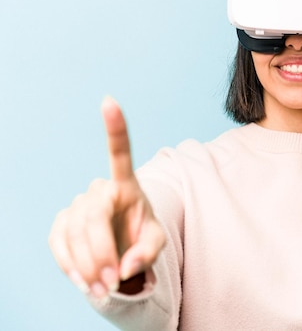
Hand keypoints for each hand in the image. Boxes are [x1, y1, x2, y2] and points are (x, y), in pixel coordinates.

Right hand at [49, 97, 165, 298]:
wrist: (122, 251)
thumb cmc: (142, 239)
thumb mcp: (156, 243)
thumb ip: (148, 253)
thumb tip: (127, 267)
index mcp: (127, 185)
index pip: (119, 153)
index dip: (114, 128)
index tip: (109, 100)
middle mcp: (100, 190)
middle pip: (92, 217)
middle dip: (102, 254)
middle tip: (114, 282)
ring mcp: (78, 205)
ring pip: (74, 233)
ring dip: (88, 266)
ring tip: (105, 288)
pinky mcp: (62, 222)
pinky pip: (58, 242)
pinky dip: (70, 265)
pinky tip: (85, 279)